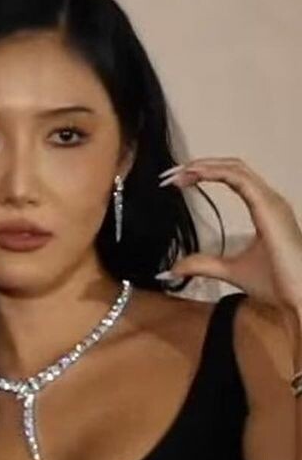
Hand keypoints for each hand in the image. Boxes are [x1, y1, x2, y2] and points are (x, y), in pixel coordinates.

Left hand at [159, 158, 301, 313]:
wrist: (299, 294)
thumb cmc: (277, 282)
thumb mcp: (230, 271)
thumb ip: (203, 265)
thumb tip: (175, 268)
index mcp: (265, 208)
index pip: (232, 177)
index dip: (205, 172)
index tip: (177, 180)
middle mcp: (270, 199)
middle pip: (232, 167)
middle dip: (200, 165)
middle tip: (171, 173)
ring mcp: (271, 201)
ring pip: (235, 168)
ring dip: (204, 166)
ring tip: (178, 172)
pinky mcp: (269, 207)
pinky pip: (239, 179)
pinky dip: (215, 172)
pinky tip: (195, 174)